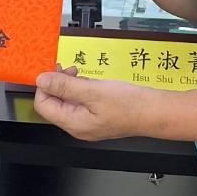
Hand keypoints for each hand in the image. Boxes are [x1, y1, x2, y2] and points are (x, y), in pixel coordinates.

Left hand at [34, 69, 158, 140]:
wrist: (154, 112)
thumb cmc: (130, 105)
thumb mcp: (93, 91)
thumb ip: (65, 86)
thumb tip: (42, 80)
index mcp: (74, 124)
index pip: (43, 106)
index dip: (45, 86)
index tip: (52, 70)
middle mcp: (78, 126)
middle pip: (54, 104)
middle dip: (57, 84)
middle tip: (68, 69)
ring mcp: (88, 122)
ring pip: (67, 101)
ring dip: (69, 85)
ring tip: (79, 74)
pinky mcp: (97, 116)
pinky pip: (80, 102)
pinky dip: (80, 89)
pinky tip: (89, 82)